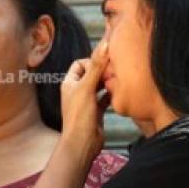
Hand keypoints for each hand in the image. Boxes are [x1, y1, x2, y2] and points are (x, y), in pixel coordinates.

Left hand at [60, 40, 107, 157]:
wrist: (82, 143)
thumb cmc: (80, 115)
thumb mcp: (87, 87)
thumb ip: (97, 66)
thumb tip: (105, 44)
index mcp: (70, 83)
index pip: (80, 64)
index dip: (92, 61)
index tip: (104, 65)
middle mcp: (77, 91)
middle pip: (91, 74)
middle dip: (102, 71)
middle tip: (114, 70)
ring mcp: (86, 101)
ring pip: (99, 86)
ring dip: (108, 82)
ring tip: (118, 79)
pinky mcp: (96, 111)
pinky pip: (105, 98)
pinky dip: (111, 94)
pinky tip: (118, 92)